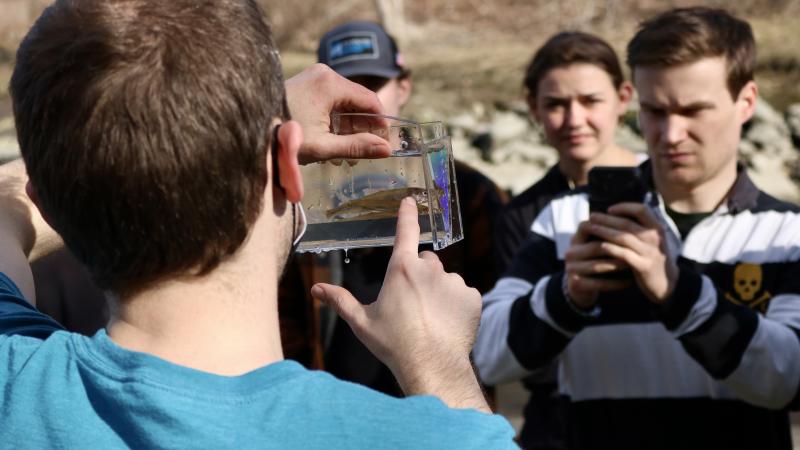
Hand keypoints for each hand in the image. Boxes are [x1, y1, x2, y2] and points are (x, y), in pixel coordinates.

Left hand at [285, 64, 391, 163]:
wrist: (249, 130)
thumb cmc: (284, 137)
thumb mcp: (324, 147)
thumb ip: (357, 147)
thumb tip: (386, 150)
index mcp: (330, 83)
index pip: (370, 100)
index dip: (380, 122)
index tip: (385, 142)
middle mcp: (323, 74)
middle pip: (356, 101)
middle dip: (362, 128)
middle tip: (364, 153)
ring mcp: (313, 78)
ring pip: (343, 103)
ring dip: (348, 127)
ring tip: (344, 155)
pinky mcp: (304, 84)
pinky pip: (329, 101)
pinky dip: (334, 121)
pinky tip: (332, 143)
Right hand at [311, 197, 488, 410]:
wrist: (432, 366)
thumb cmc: (393, 344)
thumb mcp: (362, 322)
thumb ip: (340, 301)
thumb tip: (316, 289)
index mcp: (401, 268)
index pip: (405, 231)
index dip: (407, 214)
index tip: (410, 201)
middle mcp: (430, 268)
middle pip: (425, 262)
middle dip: (419, 275)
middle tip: (412, 303)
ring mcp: (454, 281)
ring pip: (445, 280)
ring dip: (438, 292)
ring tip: (430, 319)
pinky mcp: (472, 297)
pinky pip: (463, 295)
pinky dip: (457, 306)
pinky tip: (447, 324)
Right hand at [564, 218, 632, 308]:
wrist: (581, 287)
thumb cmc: (595, 261)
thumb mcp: (595, 245)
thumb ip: (606, 233)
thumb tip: (631, 219)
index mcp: (576, 240)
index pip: (587, 226)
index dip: (607, 226)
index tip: (628, 229)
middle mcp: (570, 252)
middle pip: (596, 247)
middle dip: (617, 249)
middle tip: (636, 250)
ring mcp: (571, 269)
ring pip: (597, 266)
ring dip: (617, 266)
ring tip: (633, 264)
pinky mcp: (576, 284)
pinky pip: (598, 283)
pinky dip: (615, 283)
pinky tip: (629, 282)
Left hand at [585, 202, 678, 303]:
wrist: (667, 283)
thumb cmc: (653, 257)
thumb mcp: (652, 239)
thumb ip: (639, 227)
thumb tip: (617, 214)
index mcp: (657, 228)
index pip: (641, 210)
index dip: (624, 207)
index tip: (609, 209)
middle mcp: (654, 238)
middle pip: (627, 223)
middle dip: (607, 218)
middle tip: (592, 215)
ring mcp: (649, 252)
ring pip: (624, 237)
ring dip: (605, 231)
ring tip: (591, 227)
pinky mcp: (644, 266)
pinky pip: (625, 255)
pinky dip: (612, 249)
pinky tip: (600, 245)